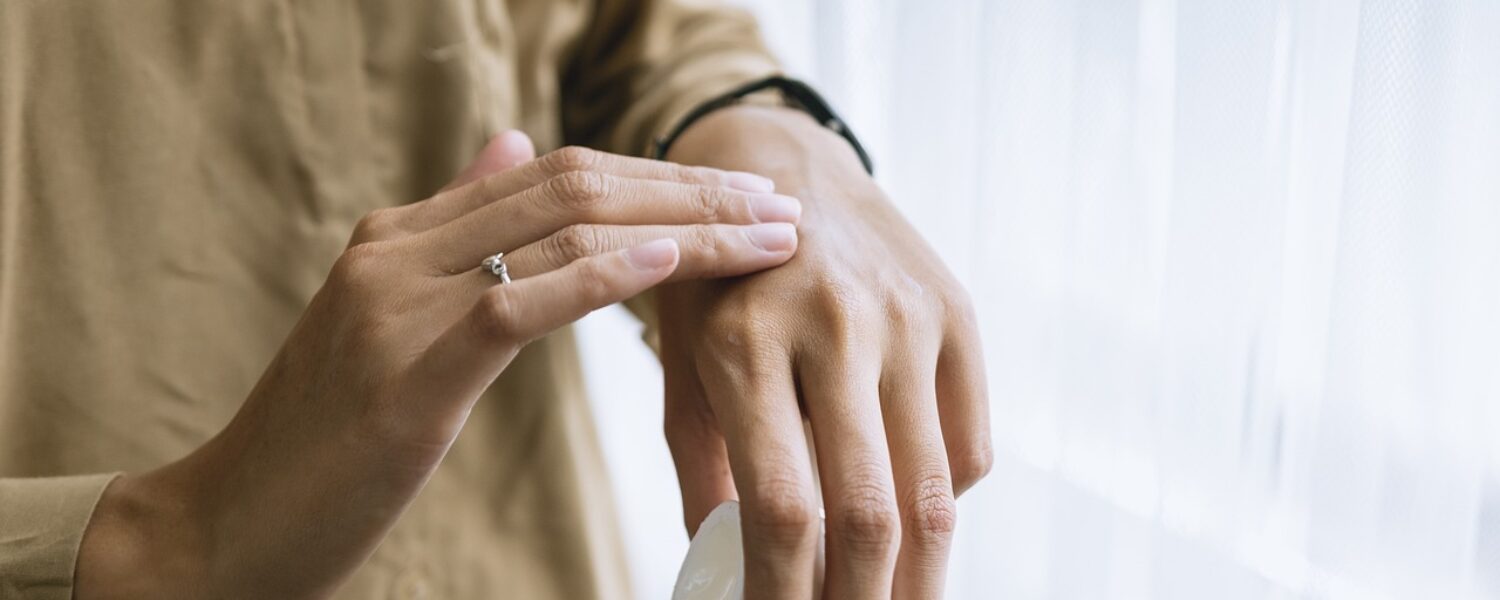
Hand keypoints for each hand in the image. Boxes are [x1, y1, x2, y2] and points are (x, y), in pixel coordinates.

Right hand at [74, 133, 803, 598]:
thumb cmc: (325, 439)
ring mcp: (397, 302)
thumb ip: (453, 232)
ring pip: (561, 230)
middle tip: (779, 210)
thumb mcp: (391, 318)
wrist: (229, 525)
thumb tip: (514, 148)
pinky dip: (602, 276)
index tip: (740, 202)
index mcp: (400, 234)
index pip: (554, 175)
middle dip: (689, 193)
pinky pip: (518, 301)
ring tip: (765, 239)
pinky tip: (670, 263)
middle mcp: (398, 249)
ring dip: (680, 229)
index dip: (656, 179)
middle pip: (573, 187)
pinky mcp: (407, 371)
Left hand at [660, 106, 992, 598]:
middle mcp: (835, 323)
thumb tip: (725, 570)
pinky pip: (971, 448)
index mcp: (745, 340)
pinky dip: (945, 503)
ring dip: (919, 576)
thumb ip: (704, 468)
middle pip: (868, 510)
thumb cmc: (719, 284)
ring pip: (934, 491)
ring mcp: (908, 316)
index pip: (779, 504)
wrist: (785, 169)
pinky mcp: (958, 314)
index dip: (783, 591)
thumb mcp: (686, 365)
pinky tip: (910, 514)